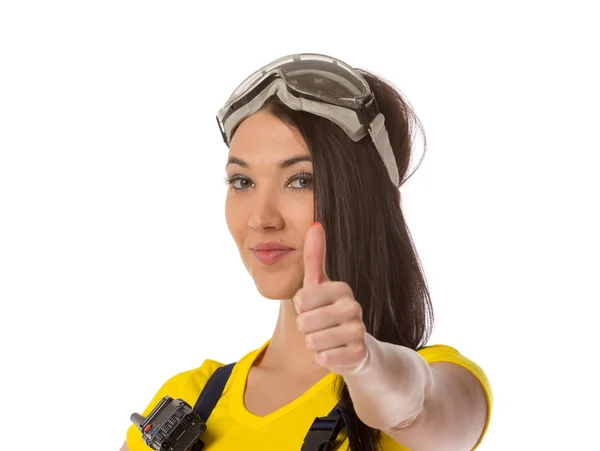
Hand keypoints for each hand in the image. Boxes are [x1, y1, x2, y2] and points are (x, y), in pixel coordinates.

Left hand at [293, 222, 370, 375]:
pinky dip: (324, 358)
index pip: (301, 299)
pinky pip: (324, 358)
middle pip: (304, 322)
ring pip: (312, 341)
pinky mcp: (358, 354)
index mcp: (342, 288)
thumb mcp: (319, 285)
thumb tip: (316, 224)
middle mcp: (354, 307)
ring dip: (314, 344)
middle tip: (319, 326)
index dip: (301, 308)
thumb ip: (315, 256)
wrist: (356, 346)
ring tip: (327, 338)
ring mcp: (358, 331)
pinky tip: (335, 352)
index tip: (314, 308)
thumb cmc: (329, 312)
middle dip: (305, 328)